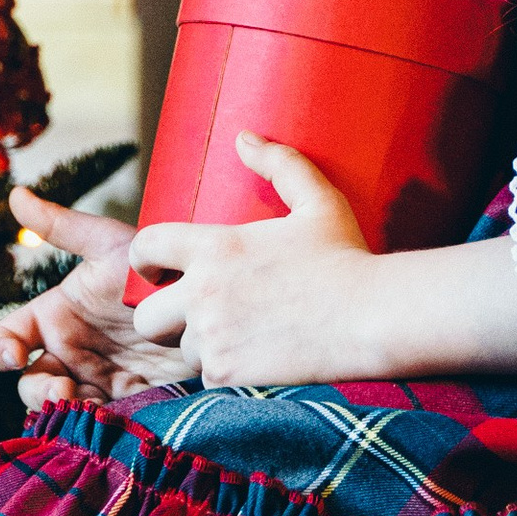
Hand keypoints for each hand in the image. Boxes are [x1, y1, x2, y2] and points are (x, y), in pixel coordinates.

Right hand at [0, 187, 177, 408]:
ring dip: (64, 411)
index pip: (8, 338)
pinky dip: (97, 424)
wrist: (208, 300)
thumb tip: (15, 194)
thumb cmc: (154, 265)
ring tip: (85, 406)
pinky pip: (100, 421)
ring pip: (61, 407)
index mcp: (54, 317)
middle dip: (37, 390)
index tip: (12, 356)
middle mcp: (68, 352)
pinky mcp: (126, 401)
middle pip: (30, 382)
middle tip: (61, 389)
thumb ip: (63, 226)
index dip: (0, 349)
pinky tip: (110, 417)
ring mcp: (96, 379)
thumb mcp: (109, 245)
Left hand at [127, 135, 400, 390]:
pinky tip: (255, 362)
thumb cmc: (347, 257)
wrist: (372, 318)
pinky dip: (224, 374)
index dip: (145, 258)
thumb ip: (279, 164)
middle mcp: (202, 292)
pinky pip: (205, 378)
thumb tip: (244, 137)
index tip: (158, 269)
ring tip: (237, 339)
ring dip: (200, 346)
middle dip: (164, 316)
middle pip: (146, 314)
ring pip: (179, 348)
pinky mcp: (226, 373)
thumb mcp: (317, 201)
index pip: (145, 246)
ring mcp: (211, 336)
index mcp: (214, 247)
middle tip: (194, 316)